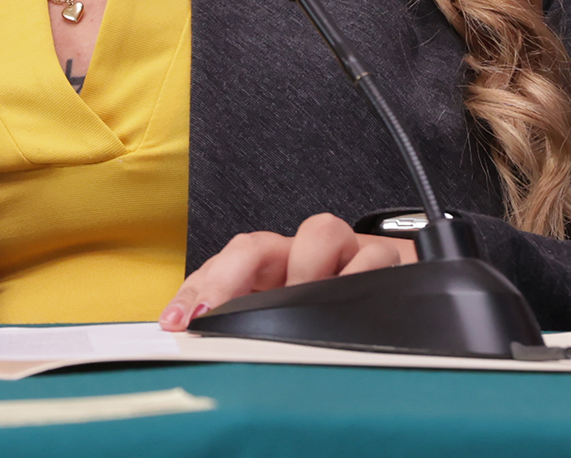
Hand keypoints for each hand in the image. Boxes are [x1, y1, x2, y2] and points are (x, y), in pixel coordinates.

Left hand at [158, 213, 415, 330]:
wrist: (392, 297)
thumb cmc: (327, 306)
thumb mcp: (280, 316)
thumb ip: (243, 323)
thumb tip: (197, 340)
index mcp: (267, 267)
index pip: (222, 265)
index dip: (199, 290)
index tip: (178, 323)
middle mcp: (297, 253)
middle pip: (255, 243)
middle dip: (228, 276)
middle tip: (213, 315)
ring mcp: (340, 252)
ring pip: (319, 231)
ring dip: (306, 270)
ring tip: (300, 302)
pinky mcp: (383, 262)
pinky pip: (372, 257)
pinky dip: (360, 275)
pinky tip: (350, 302)